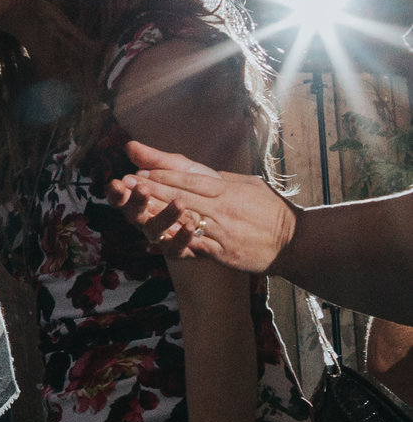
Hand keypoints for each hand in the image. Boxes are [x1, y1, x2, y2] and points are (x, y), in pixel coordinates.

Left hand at [108, 141, 295, 272]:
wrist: (295, 241)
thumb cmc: (270, 210)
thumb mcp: (247, 185)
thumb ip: (220, 178)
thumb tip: (195, 169)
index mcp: (228, 190)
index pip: (190, 179)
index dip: (164, 175)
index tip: (140, 171)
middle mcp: (223, 208)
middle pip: (181, 196)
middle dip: (152, 189)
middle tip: (126, 184)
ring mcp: (222, 230)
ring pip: (184, 219)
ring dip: (157, 212)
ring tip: (134, 206)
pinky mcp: (222, 252)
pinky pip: (195, 245)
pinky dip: (175, 239)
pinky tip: (156, 236)